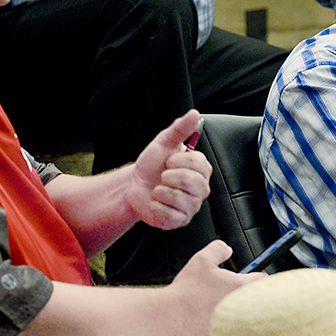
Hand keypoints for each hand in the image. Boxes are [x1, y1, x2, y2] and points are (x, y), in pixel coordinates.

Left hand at [125, 110, 211, 229]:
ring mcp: (192, 206)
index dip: (177, 161)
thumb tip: (195, 114)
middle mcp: (201, 189)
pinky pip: (170, 215)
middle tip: (162, 176)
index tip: (168, 161)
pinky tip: (155, 202)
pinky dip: (156, 207)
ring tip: (158, 189)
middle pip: (190, 182)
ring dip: (160, 191)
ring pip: (179, 199)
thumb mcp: (164, 142)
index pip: (198, 163)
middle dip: (168, 177)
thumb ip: (180, 129)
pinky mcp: (180, 221)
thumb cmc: (152, 164)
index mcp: (201, 169)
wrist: (134, 186)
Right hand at [166, 240, 264, 335]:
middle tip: (233, 287)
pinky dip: (231, 319)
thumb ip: (219, 249)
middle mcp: (243, 306)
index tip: (249, 273)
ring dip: (240, 305)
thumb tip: (226, 249)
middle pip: (258, 297)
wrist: (173, 316)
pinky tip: (215, 314)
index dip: (256, 273)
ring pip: (248, 312)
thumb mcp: (202, 259)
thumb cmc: (187, 292)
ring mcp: (237, 322)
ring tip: (222, 301)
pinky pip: (237, 325)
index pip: (264, 278)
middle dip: (248, 290)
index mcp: (241, 287)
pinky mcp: (229, 334)